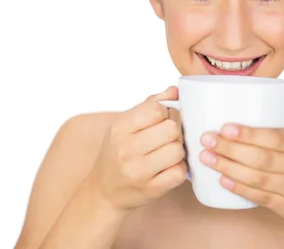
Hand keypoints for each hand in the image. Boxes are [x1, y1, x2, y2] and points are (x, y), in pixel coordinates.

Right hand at [86, 86, 186, 213]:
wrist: (103, 192)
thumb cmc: (118, 153)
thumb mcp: (125, 126)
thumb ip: (150, 104)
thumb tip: (174, 91)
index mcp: (120, 128)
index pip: (156, 109)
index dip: (166, 112)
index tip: (162, 119)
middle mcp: (126, 149)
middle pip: (171, 129)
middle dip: (175, 131)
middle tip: (168, 137)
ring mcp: (138, 171)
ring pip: (177, 150)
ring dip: (178, 150)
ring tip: (169, 152)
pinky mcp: (151, 189)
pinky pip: (179, 172)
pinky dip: (179, 169)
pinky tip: (170, 167)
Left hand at [199, 124, 283, 227]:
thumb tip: (250, 115)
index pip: (274, 138)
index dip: (249, 133)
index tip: (226, 127)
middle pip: (260, 158)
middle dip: (230, 148)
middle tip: (207, 139)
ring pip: (256, 178)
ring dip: (228, 167)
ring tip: (207, 158)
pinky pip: (260, 196)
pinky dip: (240, 188)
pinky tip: (223, 180)